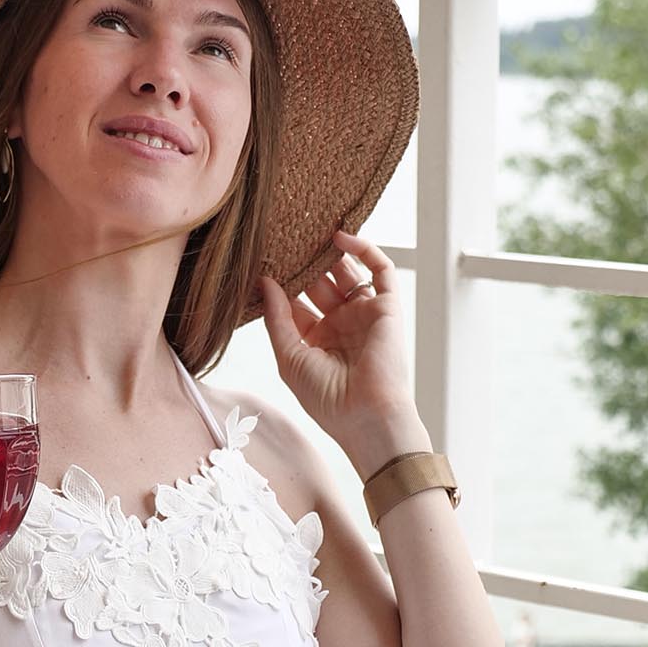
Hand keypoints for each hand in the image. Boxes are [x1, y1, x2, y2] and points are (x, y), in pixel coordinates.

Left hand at [260, 231, 429, 472]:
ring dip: (328, 252)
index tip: (260, 262)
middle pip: (319, 283)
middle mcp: (341, 325)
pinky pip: (380, 270)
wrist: (367, 416)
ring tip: (307, 230)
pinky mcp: (387, 307)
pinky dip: (364, 250)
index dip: (280, 283)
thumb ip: (276, 317)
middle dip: (302, 263)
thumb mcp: (289, 357)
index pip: (296, 303)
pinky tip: (340, 236)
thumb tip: (263, 282)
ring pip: (346, 272)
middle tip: (283, 238)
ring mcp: (364, 314)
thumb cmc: (328, 400)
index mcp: (317, 340)